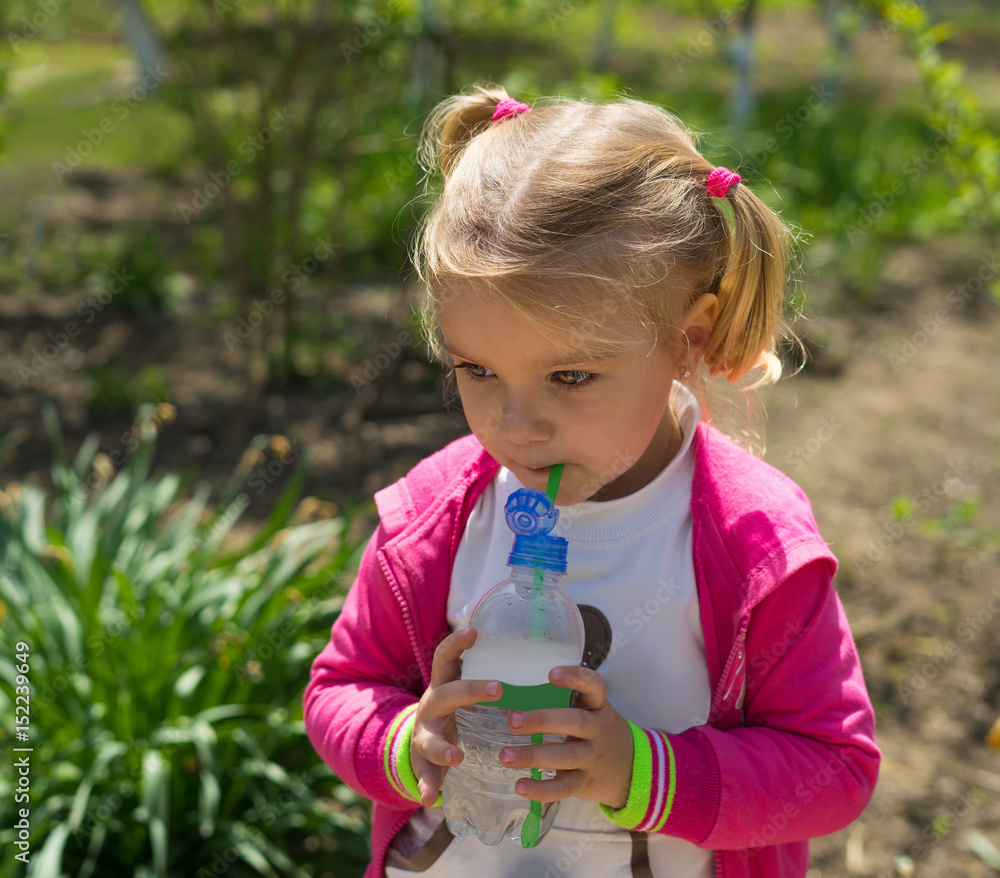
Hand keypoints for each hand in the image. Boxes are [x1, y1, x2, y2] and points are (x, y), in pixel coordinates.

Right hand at [409, 627, 500, 806]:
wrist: (421, 742)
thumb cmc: (456, 711)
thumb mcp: (463, 691)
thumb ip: (487, 679)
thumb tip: (536, 659)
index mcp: (444, 684)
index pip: (446, 657)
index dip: (457, 643)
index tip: (475, 631)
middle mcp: (431, 705)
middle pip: (446, 694)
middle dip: (470, 691)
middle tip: (498, 688)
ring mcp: (424, 734)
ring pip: (429, 739)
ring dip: (443, 748)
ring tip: (456, 757)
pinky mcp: (422, 762)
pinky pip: (424, 774)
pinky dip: (427, 786)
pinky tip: (430, 798)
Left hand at [497, 665, 633, 809]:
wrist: (631, 770)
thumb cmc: (599, 732)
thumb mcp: (592, 712)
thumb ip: (564, 703)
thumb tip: (512, 693)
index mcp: (598, 707)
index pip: (594, 686)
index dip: (575, 678)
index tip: (551, 674)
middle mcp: (598, 730)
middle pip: (574, 722)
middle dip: (542, 720)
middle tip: (512, 721)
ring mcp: (593, 758)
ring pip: (565, 756)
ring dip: (533, 756)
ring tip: (505, 756)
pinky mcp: (586, 782)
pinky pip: (564, 787)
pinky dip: (542, 789)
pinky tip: (520, 785)